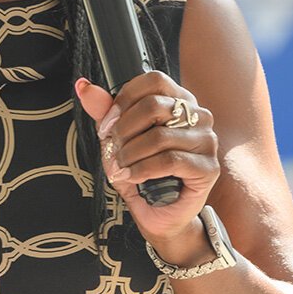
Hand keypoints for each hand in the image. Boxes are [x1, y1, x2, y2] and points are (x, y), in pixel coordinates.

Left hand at [75, 73, 219, 254]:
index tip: (108, 122)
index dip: (125, 99)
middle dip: (124, 130)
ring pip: (160, 136)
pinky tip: (132, 176)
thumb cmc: (141, 172)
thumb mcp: (117, 139)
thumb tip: (84, 86)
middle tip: (113, 149)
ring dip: (131, 154)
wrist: (158, 213)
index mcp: (179, 100)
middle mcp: (199, 116)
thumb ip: (104, 111)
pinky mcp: (208, 167)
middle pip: (154, 105)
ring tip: (121, 166)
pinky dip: (143, 169)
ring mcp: (207, 141)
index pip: (154, 80)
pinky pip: (170, 160)